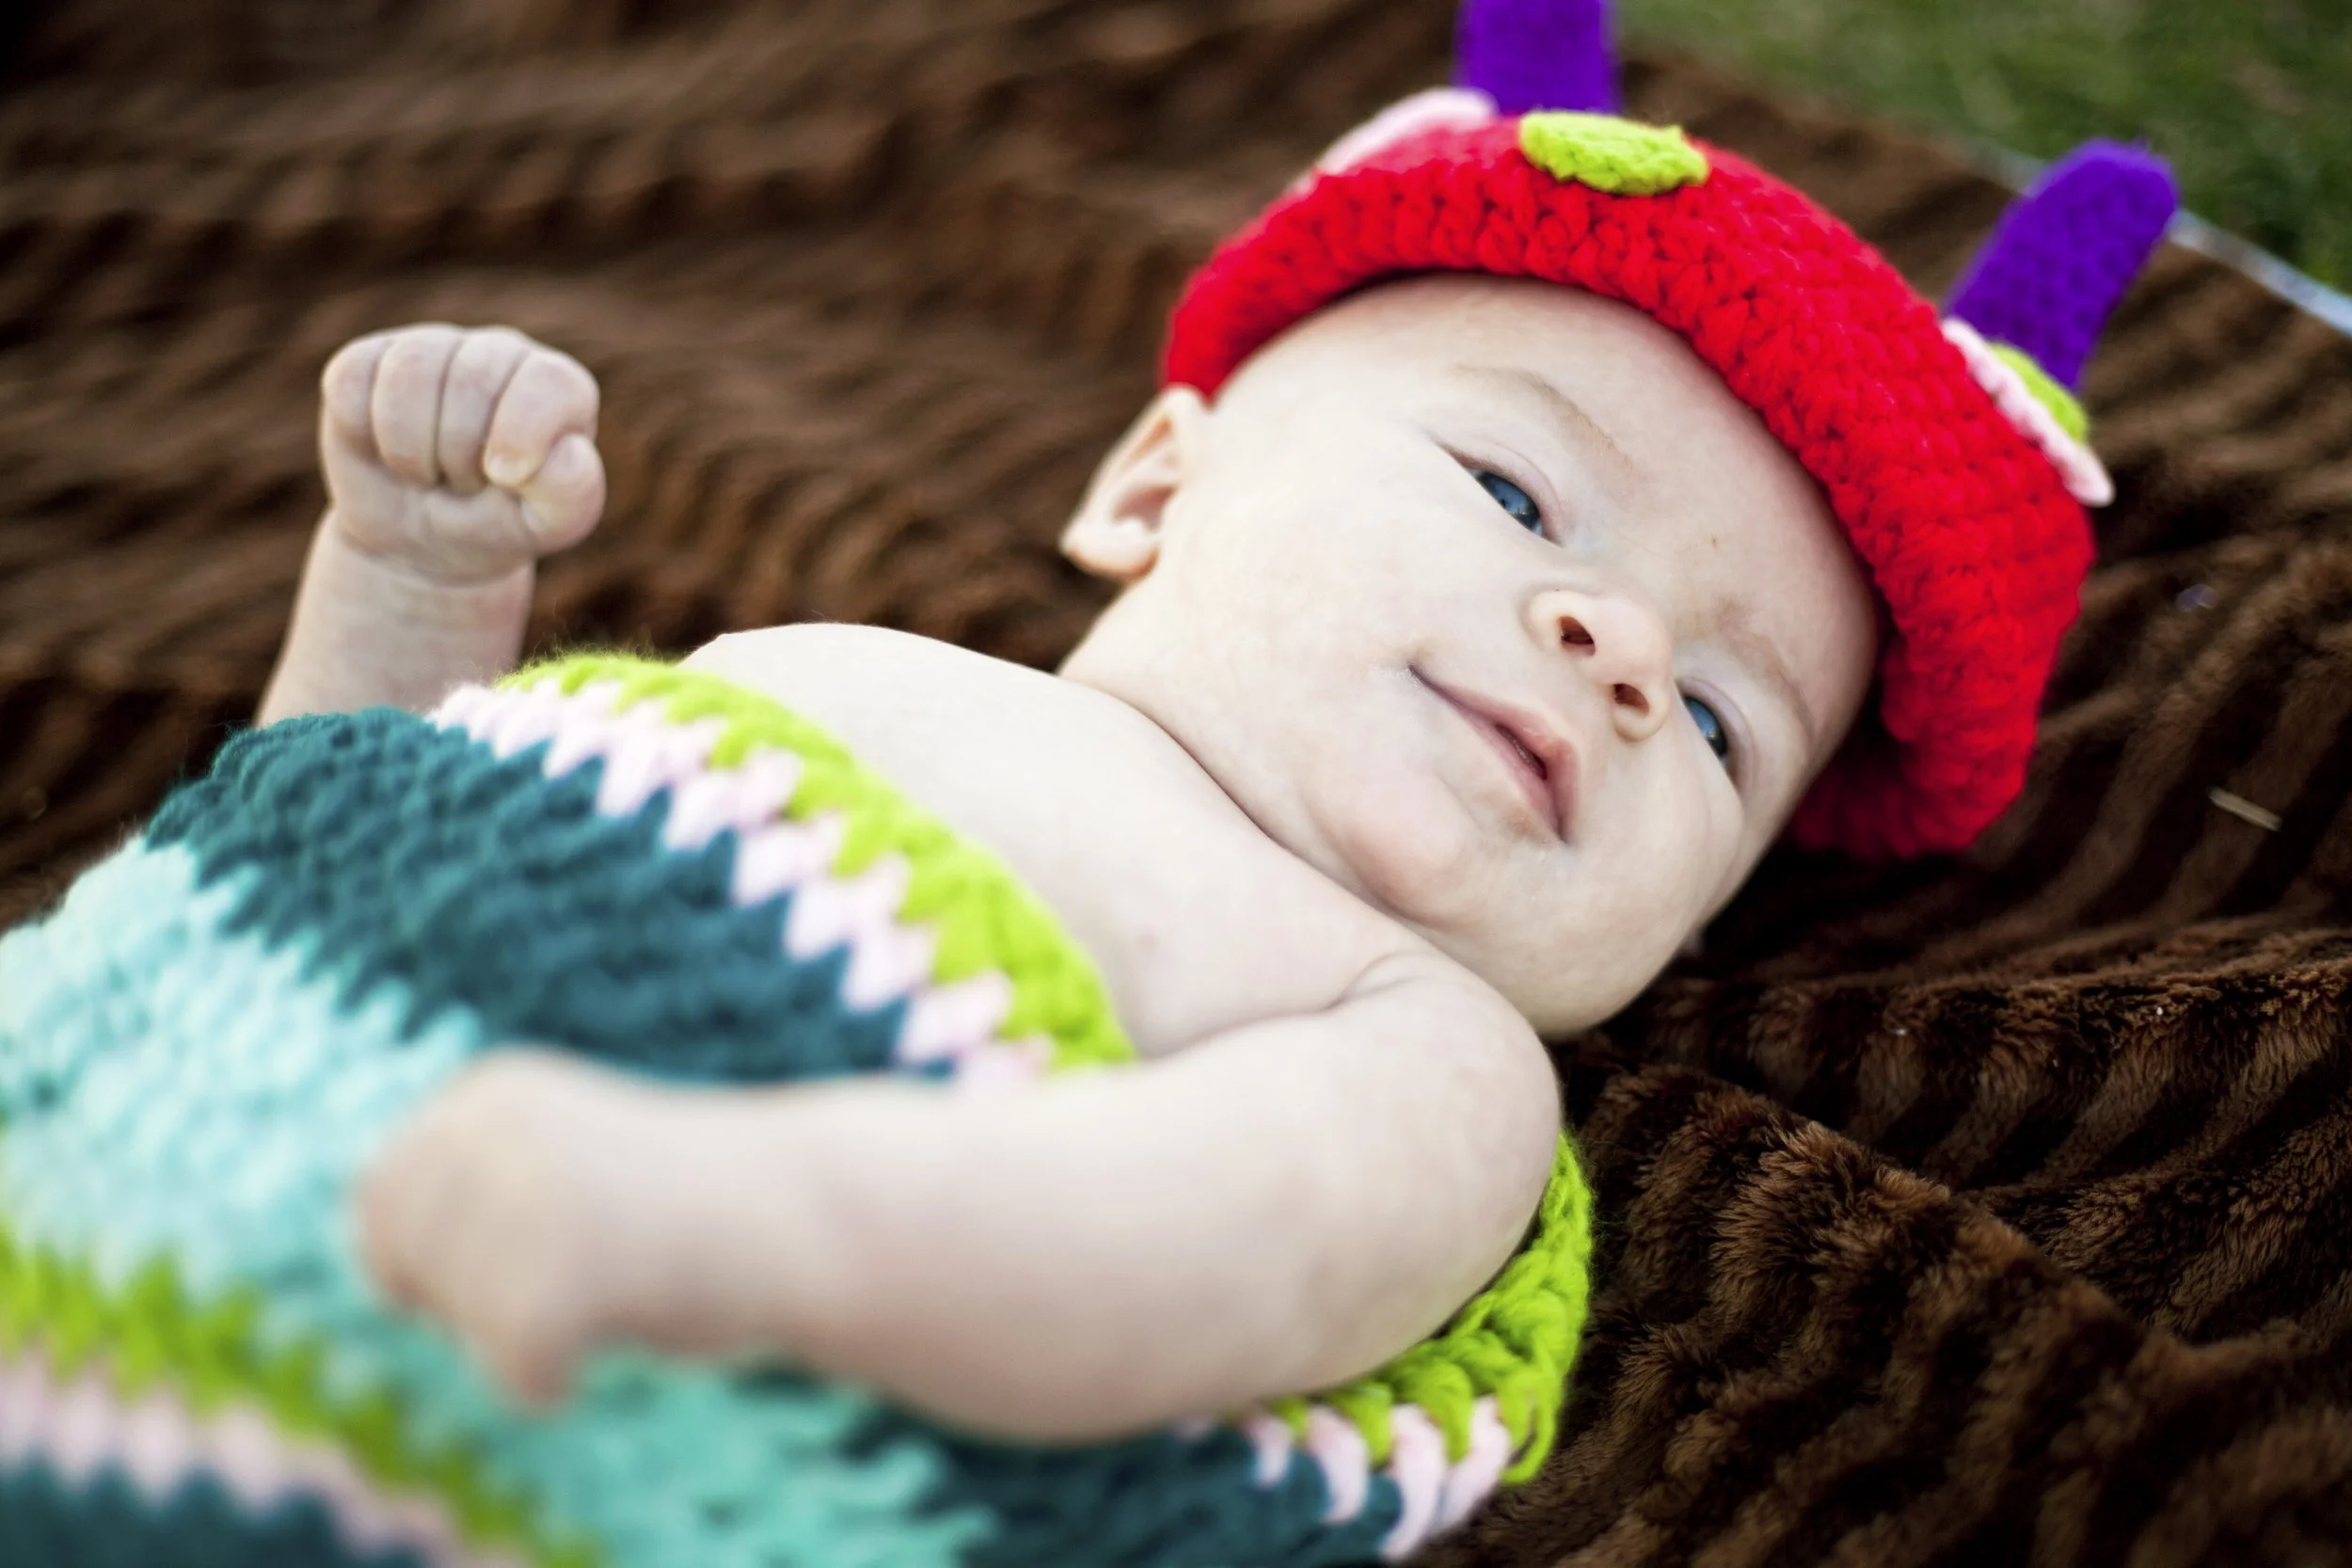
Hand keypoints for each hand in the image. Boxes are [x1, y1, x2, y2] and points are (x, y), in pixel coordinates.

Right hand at [319, 323, 604, 585]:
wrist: (420, 541)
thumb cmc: (496, 524)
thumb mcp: (546, 524)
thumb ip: (571, 492)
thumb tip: (565, 451)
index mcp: (556, 386)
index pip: (548, 381)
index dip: (522, 431)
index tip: (504, 477)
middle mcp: (498, 353)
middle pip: (472, 380)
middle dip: (460, 456)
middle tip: (464, 484)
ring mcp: (431, 348)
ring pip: (408, 375)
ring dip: (411, 450)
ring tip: (428, 472)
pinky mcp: (369, 360)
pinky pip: (351, 382)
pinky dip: (362, 434)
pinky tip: (383, 451)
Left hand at [355, 1049, 669, 1406]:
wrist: (814, 1212)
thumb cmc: (691, 1210)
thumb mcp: (561, 1174)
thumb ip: (475, 1197)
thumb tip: (375, 1268)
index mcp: (491, 1092)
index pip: (381, 1198)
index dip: (426, 1261)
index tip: (517, 1266)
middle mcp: (499, 1124)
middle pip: (402, 1260)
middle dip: (466, 1302)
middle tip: (577, 1285)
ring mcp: (535, 1188)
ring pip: (460, 1316)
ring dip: (520, 1339)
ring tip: (615, 1294)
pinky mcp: (574, 1258)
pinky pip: (514, 1361)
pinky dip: (549, 1382)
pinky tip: (618, 1336)